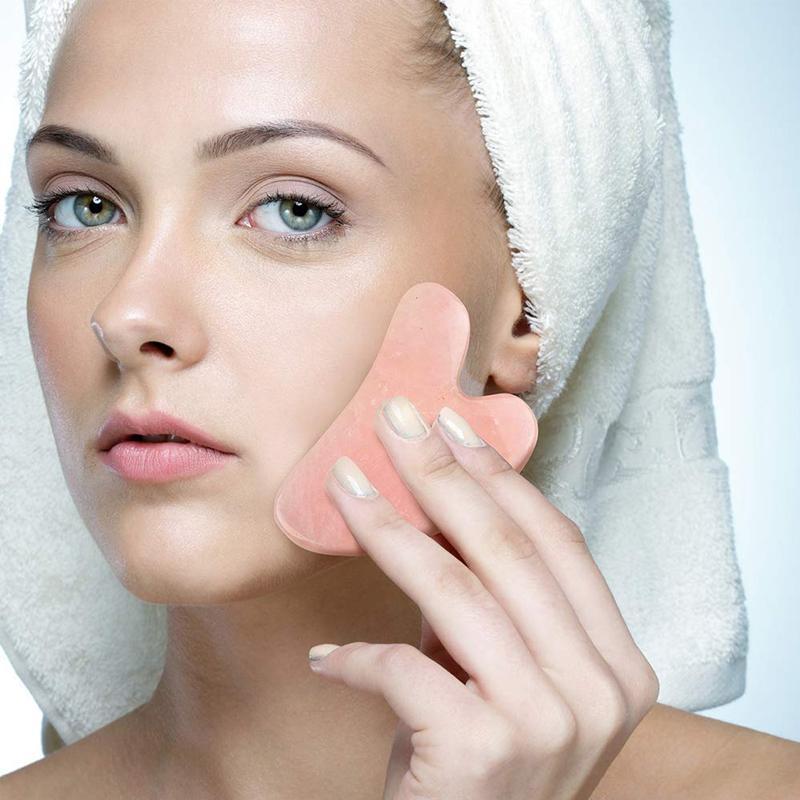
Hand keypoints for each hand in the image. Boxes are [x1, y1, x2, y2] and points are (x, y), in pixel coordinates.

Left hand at [308, 395, 659, 799]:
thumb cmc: (481, 764)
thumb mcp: (504, 676)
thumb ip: (490, 600)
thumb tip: (438, 496)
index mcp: (618, 664)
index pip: (557, 543)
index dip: (501, 477)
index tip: (453, 424)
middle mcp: (600, 690)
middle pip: (507, 551)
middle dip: (442, 473)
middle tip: (393, 419)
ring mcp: (548, 723)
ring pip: (455, 591)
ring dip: (388, 529)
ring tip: (343, 483)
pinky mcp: (484, 753)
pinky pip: (406, 669)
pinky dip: (359, 659)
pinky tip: (329, 659)